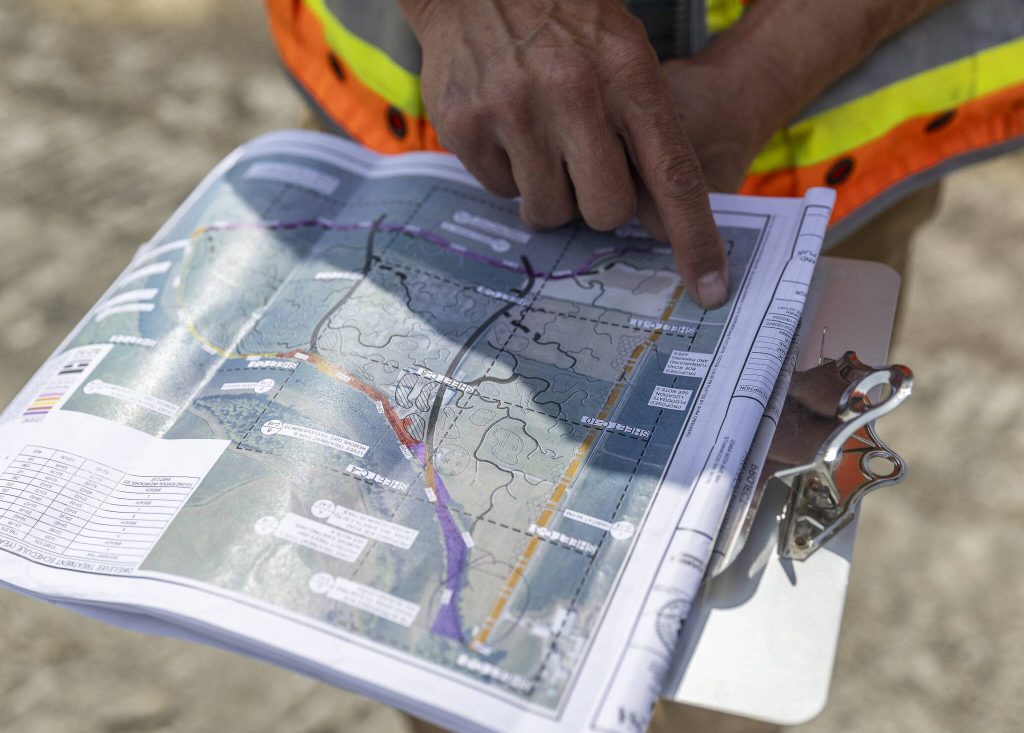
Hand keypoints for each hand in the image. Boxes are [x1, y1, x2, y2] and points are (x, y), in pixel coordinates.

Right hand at [398, 0, 728, 307]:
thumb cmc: (564, 21)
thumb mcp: (624, 54)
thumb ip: (647, 130)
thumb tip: (659, 220)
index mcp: (628, 74)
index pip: (673, 176)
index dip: (695, 239)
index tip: (710, 290)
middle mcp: (573, 93)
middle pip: (605, 211)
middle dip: (599, 204)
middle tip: (584, 169)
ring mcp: (514, 110)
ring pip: (548, 211)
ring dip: (549, 191)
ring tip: (540, 139)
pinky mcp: (466, 126)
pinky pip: (500, 191)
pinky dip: (507, 171)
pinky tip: (504, 125)